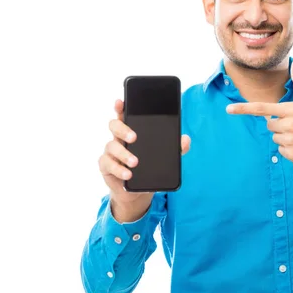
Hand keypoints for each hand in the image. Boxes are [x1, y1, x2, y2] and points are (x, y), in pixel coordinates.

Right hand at [98, 99, 190, 220]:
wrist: (138, 191)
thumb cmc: (149, 167)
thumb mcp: (165, 157)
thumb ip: (176, 148)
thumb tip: (185, 139)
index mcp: (131, 131)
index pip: (124, 115)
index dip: (121, 107)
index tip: (121, 101)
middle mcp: (118, 139)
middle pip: (114, 126)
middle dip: (122, 129)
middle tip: (134, 137)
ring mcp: (111, 152)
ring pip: (111, 146)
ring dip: (124, 154)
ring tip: (135, 162)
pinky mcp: (106, 167)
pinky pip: (108, 164)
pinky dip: (119, 169)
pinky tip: (128, 174)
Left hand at [226, 61, 292, 166]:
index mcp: (291, 109)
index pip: (262, 108)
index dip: (244, 109)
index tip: (228, 109)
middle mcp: (289, 125)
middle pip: (270, 125)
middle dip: (280, 125)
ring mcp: (291, 140)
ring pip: (275, 138)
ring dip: (285, 138)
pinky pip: (282, 151)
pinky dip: (290, 150)